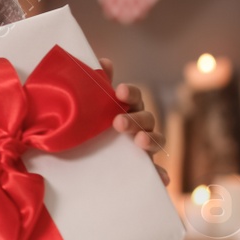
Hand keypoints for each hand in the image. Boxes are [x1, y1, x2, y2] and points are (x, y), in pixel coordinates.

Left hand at [99, 56, 169, 186]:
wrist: (77, 162)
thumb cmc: (86, 128)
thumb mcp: (86, 108)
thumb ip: (94, 84)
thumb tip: (104, 61)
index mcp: (125, 109)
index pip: (134, 97)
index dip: (131, 93)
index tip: (120, 91)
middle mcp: (138, 127)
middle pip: (146, 118)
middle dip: (135, 118)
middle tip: (118, 122)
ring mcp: (142, 149)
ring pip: (156, 141)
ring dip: (151, 140)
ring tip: (139, 141)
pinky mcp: (143, 171)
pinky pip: (156, 173)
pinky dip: (161, 174)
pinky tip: (161, 178)